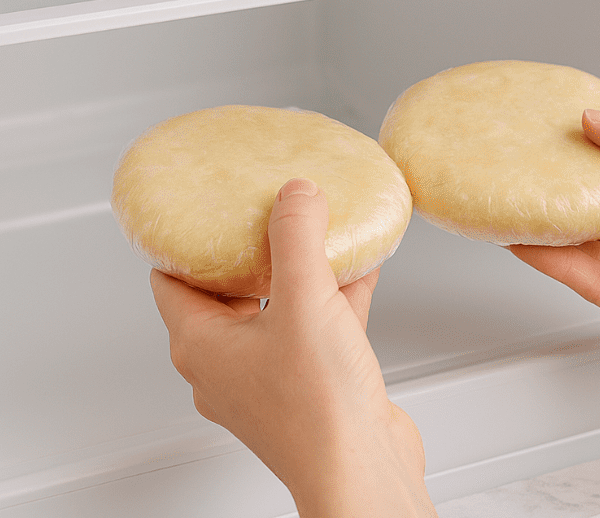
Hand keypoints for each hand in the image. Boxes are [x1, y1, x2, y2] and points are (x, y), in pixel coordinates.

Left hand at [150, 178, 435, 516]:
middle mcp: (229, 364)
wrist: (362, 468)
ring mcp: (270, 376)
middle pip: (229, 288)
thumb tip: (294, 195)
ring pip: (278, 306)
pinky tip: (360, 267)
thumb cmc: (317, 411)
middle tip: (267, 212)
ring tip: (319, 231)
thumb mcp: (305, 301)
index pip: (173, 279)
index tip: (207, 207)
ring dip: (300, 270)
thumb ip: (297, 238)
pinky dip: (335, 295)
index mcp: (202, 346)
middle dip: (253, 248)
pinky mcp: (311, 383)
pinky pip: (316, 325)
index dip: (188, 240)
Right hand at [509, 109, 599, 396]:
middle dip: (559, 186)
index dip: (589, 148)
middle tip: (519, 164)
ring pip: (585, 243)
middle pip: (597, 205)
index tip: (553, 129)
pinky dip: (555, 261)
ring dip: (547, 224)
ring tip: (510, 200)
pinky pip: (588, 282)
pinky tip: (529, 241)